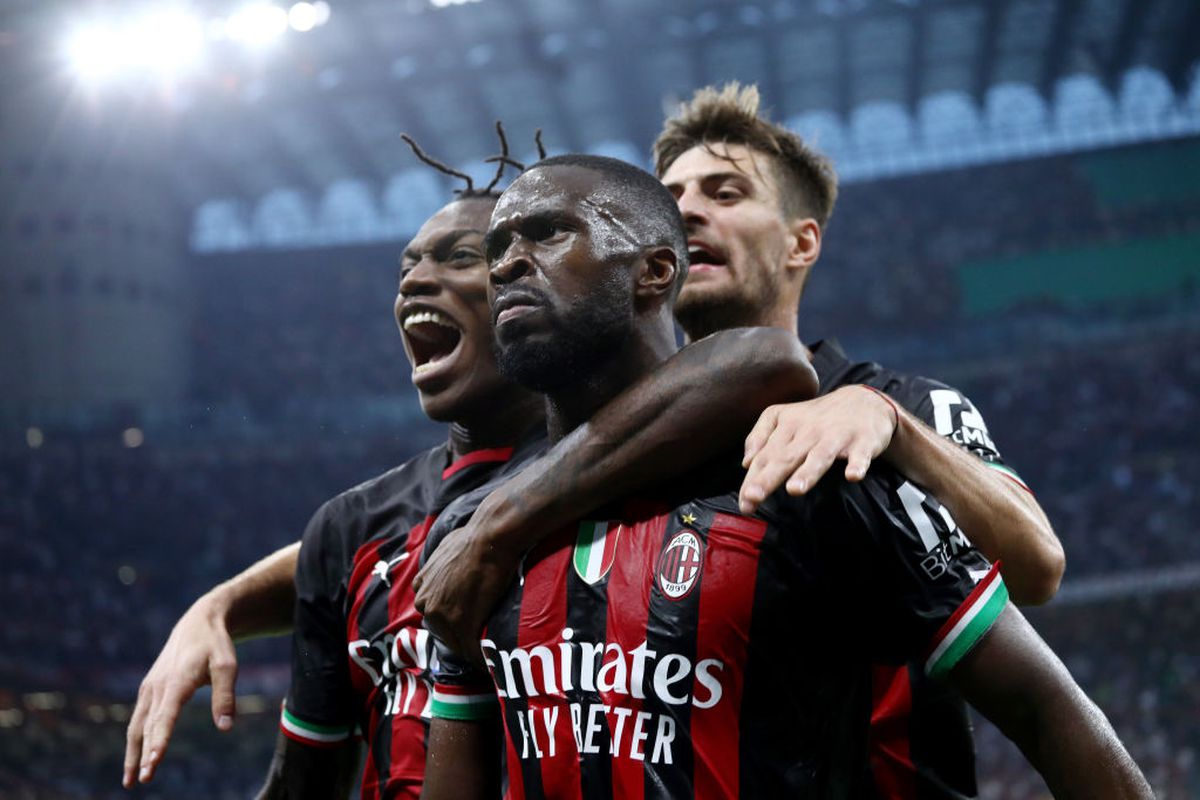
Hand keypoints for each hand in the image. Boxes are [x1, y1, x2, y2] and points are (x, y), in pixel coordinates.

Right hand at [123, 590, 238, 787]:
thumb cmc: (216, 646)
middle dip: (144, 754)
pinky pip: (138, 719)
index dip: (160, 739)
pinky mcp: (148, 689)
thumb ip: (225, 696)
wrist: (198, 623)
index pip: (166, 716)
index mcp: (176, 681)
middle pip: (148, 726)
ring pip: (137, 726)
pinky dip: (135, 740)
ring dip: (133, 753)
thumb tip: (226, 728)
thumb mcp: (228, 666)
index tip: (154, 761)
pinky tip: (135, 759)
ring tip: (130, 781)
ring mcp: (149, 688)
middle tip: (142, 780)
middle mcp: (157, 686)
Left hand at [414, 498, 522, 667]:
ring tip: (485, 652)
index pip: (432, 612)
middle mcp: (426, 603)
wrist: (488, 540)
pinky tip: (488, 660)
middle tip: (478, 636)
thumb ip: (439, 566)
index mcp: (421, 586)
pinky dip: (479, 657)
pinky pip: (470, 649)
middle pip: (442, 630)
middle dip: (458, 635)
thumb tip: (449, 565)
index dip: (450, 617)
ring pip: (455, 643)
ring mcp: (442, 616)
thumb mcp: (443, 550)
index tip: (465, 620)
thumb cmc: (472, 538)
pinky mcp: (462, 624)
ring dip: (469, 648)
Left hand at [738, 385, 898, 512]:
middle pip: (785, 456)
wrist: (865, 401)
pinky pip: (860, 455)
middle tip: (753, 497)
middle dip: (768, 478)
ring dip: (807, 472)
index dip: (752, 479)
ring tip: (794, 489)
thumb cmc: (818, 418)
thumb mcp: (784, 417)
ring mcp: (836, 436)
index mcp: (788, 425)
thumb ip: (760, 437)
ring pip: (819, 456)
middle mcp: (809, 430)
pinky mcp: (863, 441)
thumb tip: (746, 463)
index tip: (744, 503)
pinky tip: (853, 476)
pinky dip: (857, 465)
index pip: (765, 455)